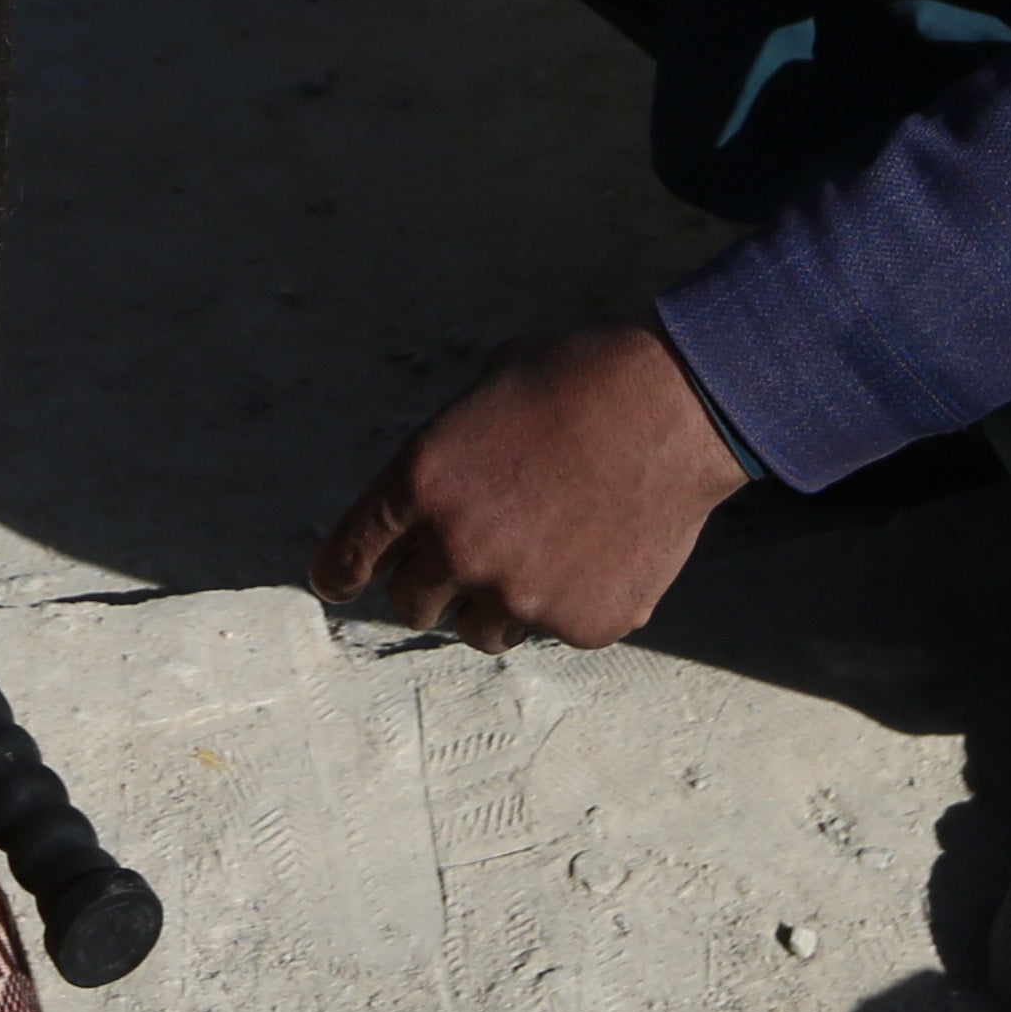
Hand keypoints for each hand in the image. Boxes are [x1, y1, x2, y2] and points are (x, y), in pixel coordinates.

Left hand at [312, 323, 748, 652]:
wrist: (673, 405)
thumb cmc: (576, 381)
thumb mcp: (481, 401)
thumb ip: (444, 465)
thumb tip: (430, 509)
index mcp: (419, 484)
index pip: (352, 554)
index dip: (340, 574)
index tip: (337, 585)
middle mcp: (457, 549)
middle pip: (412, 604)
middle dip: (431, 587)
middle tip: (467, 562)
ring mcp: (519, 593)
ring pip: (482, 630)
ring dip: (497, 603)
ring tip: (543, 552)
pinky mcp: (580, 623)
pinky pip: (557, 629)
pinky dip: (571, 602)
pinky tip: (602, 550)